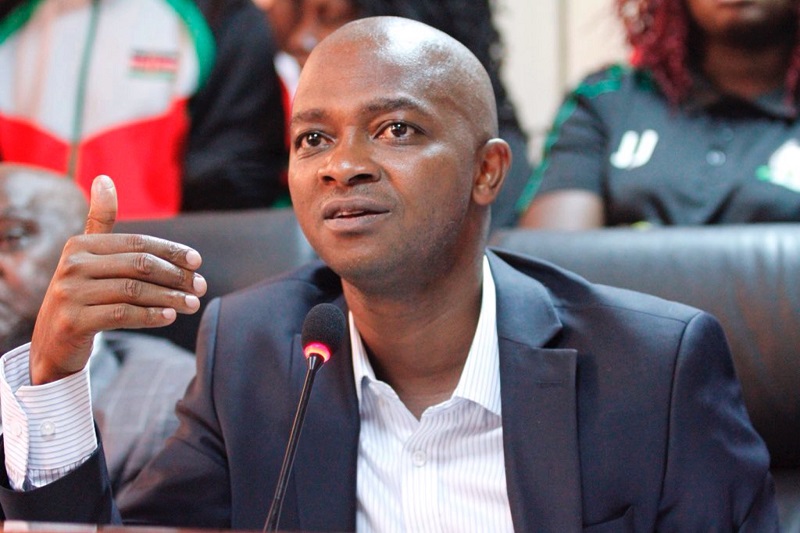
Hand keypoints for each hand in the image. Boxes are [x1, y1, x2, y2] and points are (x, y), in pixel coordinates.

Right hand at [29, 176, 206, 384]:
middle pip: (139, 265)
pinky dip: (150, 315)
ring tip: (192, 304)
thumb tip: (104, 179)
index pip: (137, 243)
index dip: (171, 251)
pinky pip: (122, 315)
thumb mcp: (88, 258)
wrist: (51, 342)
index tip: (197, 262)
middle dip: (176, 276)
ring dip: (170, 298)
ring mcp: (70, 294)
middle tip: (200, 287)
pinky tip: (169, 317)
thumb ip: (100, 223)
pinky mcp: (73, 321)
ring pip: (134, 290)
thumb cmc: (81, 294)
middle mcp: (72, 265)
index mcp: (80, 245)